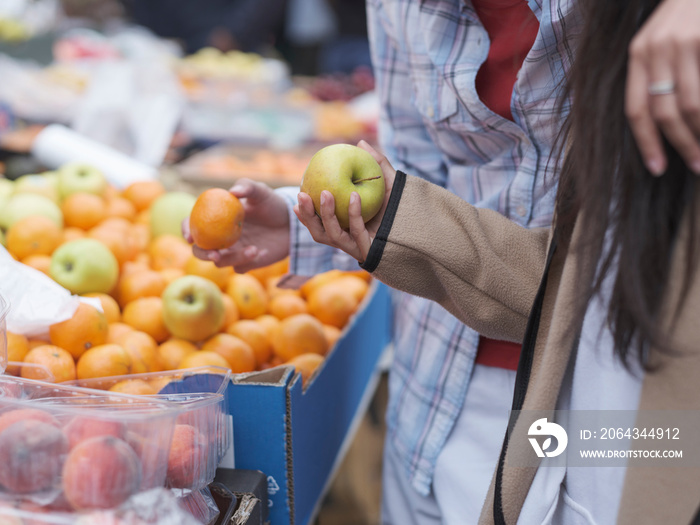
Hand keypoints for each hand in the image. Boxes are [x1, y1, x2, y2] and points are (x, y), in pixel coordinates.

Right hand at [182, 178, 290, 271]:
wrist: (290, 223)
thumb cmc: (271, 204)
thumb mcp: (261, 192)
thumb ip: (247, 187)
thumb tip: (233, 191)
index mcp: (216, 218)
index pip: (193, 224)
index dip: (187, 230)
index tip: (190, 237)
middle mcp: (219, 237)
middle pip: (200, 250)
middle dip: (203, 254)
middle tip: (216, 255)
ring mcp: (231, 251)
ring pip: (220, 263)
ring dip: (234, 258)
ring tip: (254, 249)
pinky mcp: (245, 263)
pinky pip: (240, 267)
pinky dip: (249, 262)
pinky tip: (263, 252)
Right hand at [293, 140, 395, 262]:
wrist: (422, 226)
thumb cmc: (402, 206)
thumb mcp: (388, 182)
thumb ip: (375, 163)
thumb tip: (360, 143)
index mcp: (346, 227)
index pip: (320, 223)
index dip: (306, 213)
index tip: (299, 194)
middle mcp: (349, 239)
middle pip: (319, 233)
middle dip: (307, 216)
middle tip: (302, 195)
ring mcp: (358, 246)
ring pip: (332, 236)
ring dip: (326, 214)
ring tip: (325, 193)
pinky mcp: (370, 249)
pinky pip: (357, 232)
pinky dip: (353, 213)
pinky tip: (354, 196)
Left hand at [626, 0, 699, 174]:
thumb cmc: (688, 15)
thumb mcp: (662, 41)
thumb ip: (658, 76)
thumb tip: (665, 125)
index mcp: (638, 54)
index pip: (636, 110)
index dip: (647, 143)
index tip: (658, 168)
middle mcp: (656, 48)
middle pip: (664, 112)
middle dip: (682, 144)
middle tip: (698, 165)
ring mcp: (684, 42)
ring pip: (691, 105)